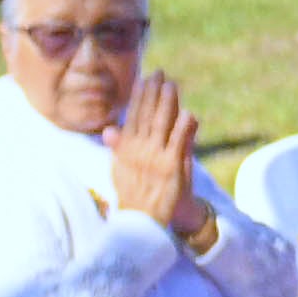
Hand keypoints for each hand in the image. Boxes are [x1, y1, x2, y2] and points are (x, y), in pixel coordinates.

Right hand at [106, 69, 201, 234]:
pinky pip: (179, 142)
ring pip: (162, 124)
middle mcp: (139, 151)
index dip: (139, 97)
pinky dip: (183, 127)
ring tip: (171, 85)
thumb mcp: (120, 170)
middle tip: (160, 74)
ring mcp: (155, 158)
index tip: (144, 79)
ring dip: (167, 102)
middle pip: (147, 115)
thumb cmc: (134, 195)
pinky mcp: (171, 167)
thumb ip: (119, 148)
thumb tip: (109, 130)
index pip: (133, 117)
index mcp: (126, 150)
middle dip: (153, 93)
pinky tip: (188, 113)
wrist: (143, 222)